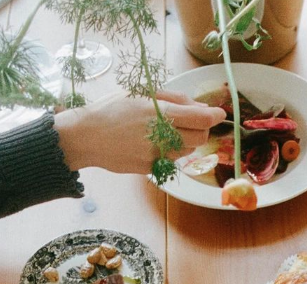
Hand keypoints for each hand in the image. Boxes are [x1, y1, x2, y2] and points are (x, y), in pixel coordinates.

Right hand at [55, 90, 226, 173]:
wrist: (87, 136)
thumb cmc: (112, 109)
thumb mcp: (141, 93)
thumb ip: (173, 98)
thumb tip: (200, 106)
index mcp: (158, 112)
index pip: (199, 118)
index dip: (214, 116)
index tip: (220, 114)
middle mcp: (160, 136)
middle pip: (199, 138)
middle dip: (201, 130)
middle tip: (194, 121)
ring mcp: (156, 155)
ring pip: (186, 151)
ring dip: (186, 141)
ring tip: (167, 130)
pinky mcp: (150, 168)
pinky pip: (170, 160)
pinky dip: (170, 151)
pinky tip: (153, 142)